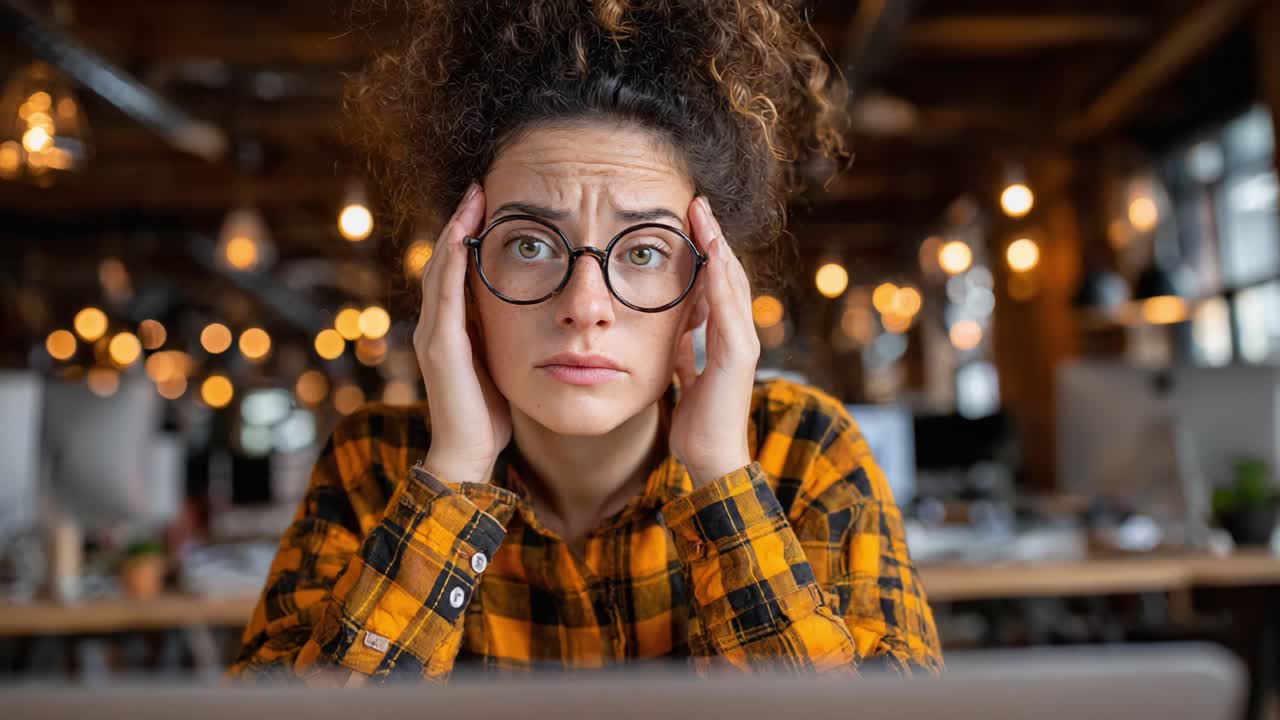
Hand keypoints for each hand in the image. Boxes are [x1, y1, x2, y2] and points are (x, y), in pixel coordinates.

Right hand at [413, 182, 511, 484]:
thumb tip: (532, 309)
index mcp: (453, 328)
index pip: (457, 269)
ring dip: (455, 230)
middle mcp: (437, 325)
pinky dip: (451, 262)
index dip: (468, 234)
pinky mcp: (441, 348)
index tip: (489, 201)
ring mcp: (434, 335)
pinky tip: (462, 237)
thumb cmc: (488, 415)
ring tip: (473, 197)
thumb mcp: (502, 363)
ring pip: (440, 269)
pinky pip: (444, 296)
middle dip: (460, 220)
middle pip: (444, 259)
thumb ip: (505, 335)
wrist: (468, 456)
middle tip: (479, 186)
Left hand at [669, 196, 760, 487]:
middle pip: (729, 274)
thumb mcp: (683, 374)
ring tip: (704, 218)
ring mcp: (742, 345)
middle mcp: (739, 335)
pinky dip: (721, 283)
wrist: (711, 460)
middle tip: (696, 203)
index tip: (689, 220)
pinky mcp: (737, 359)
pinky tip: (711, 258)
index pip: (717, 282)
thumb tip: (672, 329)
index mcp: (725, 337)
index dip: (706, 250)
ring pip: (733, 285)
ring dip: (718, 249)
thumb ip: (683, 349)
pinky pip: (728, 313)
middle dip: (713, 238)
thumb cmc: (699, 422)